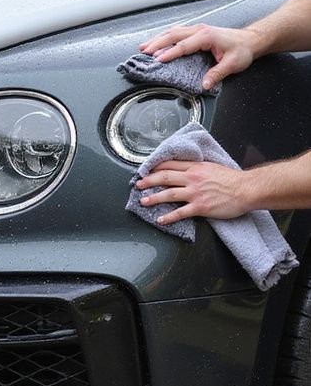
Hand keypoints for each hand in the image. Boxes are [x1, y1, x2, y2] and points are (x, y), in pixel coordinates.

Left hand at [136, 160, 254, 223]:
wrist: (246, 189)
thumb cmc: (232, 180)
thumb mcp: (212, 167)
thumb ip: (197, 169)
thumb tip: (186, 170)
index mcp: (195, 167)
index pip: (170, 165)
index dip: (155, 167)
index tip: (146, 171)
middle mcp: (192, 178)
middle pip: (165, 177)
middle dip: (148, 181)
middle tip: (138, 184)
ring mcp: (195, 193)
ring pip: (169, 194)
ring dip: (154, 198)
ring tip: (143, 201)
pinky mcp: (200, 207)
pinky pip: (180, 212)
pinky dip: (168, 217)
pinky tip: (160, 219)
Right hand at [139, 23, 262, 90]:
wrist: (250, 40)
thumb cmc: (242, 49)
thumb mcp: (232, 64)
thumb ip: (217, 74)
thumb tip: (204, 84)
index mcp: (206, 37)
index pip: (183, 45)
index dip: (170, 53)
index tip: (158, 60)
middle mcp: (200, 30)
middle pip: (173, 35)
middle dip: (156, 43)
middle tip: (144, 52)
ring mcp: (197, 29)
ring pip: (173, 31)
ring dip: (158, 39)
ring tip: (144, 47)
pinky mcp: (196, 31)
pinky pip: (177, 32)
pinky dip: (165, 37)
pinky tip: (158, 42)